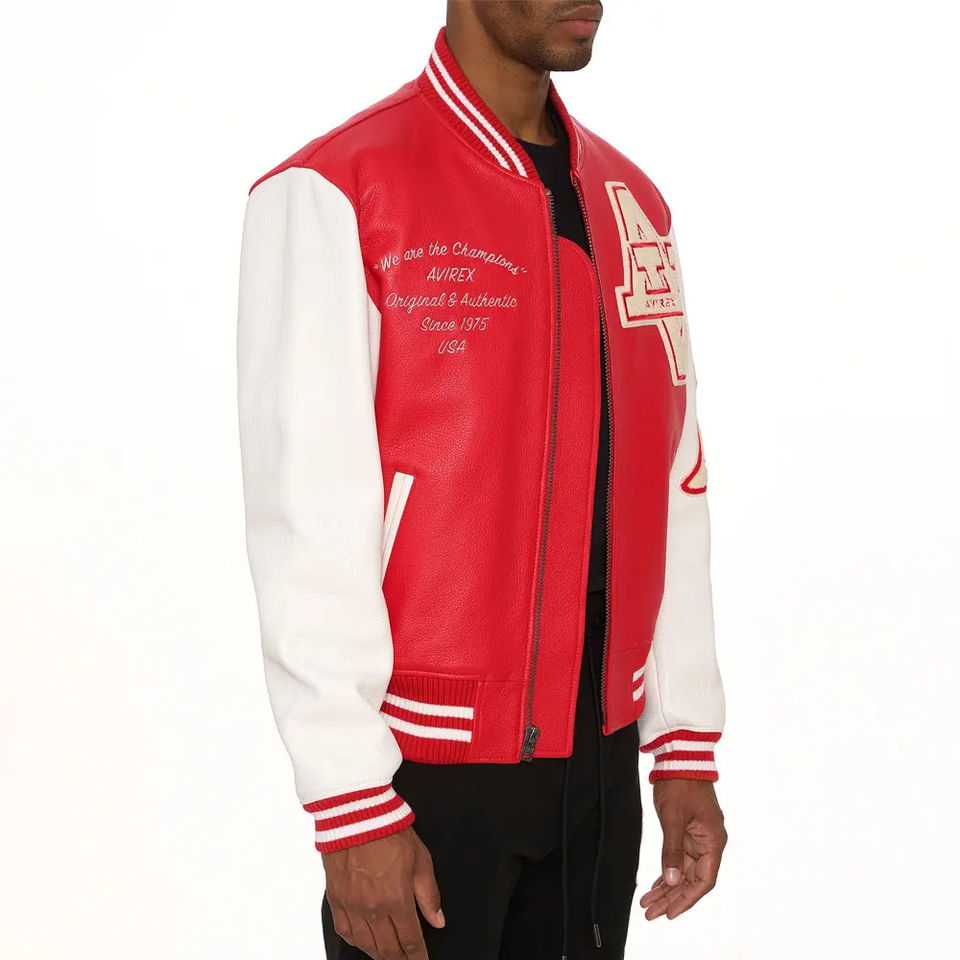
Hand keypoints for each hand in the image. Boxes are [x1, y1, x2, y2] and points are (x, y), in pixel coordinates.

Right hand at [322, 826, 443, 958]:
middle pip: (388, 949)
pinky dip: (356, 941)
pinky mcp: (336, 899)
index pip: (410, 941)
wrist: (356, 815)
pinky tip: (363, 941)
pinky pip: (344, 931)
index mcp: (396, 899)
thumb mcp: (421, 859)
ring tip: (389, 955)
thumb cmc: (389, 832)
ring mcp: (352, 906)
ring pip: (365, 945)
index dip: (418, 956)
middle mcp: (372, 908)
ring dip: (379, 954)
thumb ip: (429, 894)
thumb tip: (438, 920)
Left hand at [640, 779, 726, 920]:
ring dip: (667, 888)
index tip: (669, 913)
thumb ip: (673, 850)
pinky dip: (667, 873)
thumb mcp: (673, 818)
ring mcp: (698, 838)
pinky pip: (679, 860)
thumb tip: (672, 881)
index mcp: (713, 842)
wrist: (680, 758)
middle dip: (672, 898)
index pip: (703, 881)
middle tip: (650, 913)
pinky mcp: (687, 832)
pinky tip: (656, 886)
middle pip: (692, 880)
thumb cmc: (680, 785)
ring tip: (648, 904)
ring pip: (684, 872)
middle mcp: (709, 843)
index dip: (687, 899)